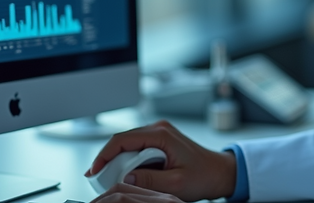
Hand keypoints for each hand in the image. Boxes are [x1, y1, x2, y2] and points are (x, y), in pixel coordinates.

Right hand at [85, 120, 236, 201]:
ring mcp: (159, 133)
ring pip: (128, 144)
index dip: (104, 155)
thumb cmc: (204, 176)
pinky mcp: (160, 141)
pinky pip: (137, 148)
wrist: (220, 172)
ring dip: (118, 161)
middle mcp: (159, 129)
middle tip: (98, 178)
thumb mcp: (175, 184)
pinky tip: (125, 174)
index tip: (94, 171)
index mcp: (161, 134)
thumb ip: (149, 180)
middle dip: (108, 159)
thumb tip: (124, 178)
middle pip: (122, 140)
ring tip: (110, 178)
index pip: (123, 140)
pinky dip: (128, 160)